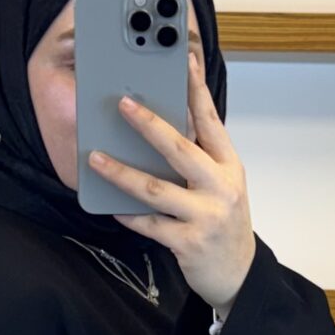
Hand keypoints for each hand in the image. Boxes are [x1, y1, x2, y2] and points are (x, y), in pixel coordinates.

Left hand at [86, 60, 254, 311]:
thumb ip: (198, 157)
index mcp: (228, 165)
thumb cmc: (224, 221)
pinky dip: (128, 214)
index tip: (184, 61)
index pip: (211, 120)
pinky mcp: (188, 242)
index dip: (197, 89)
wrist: (238, 273)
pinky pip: (149, 224)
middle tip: (122, 104)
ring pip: (155, 189)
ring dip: (121, 172)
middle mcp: (220, 186)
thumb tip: (160, 128)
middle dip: (149, 124)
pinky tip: (110, 204)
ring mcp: (205, 215)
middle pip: (180, 149)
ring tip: (96, 158)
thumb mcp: (221, 184)